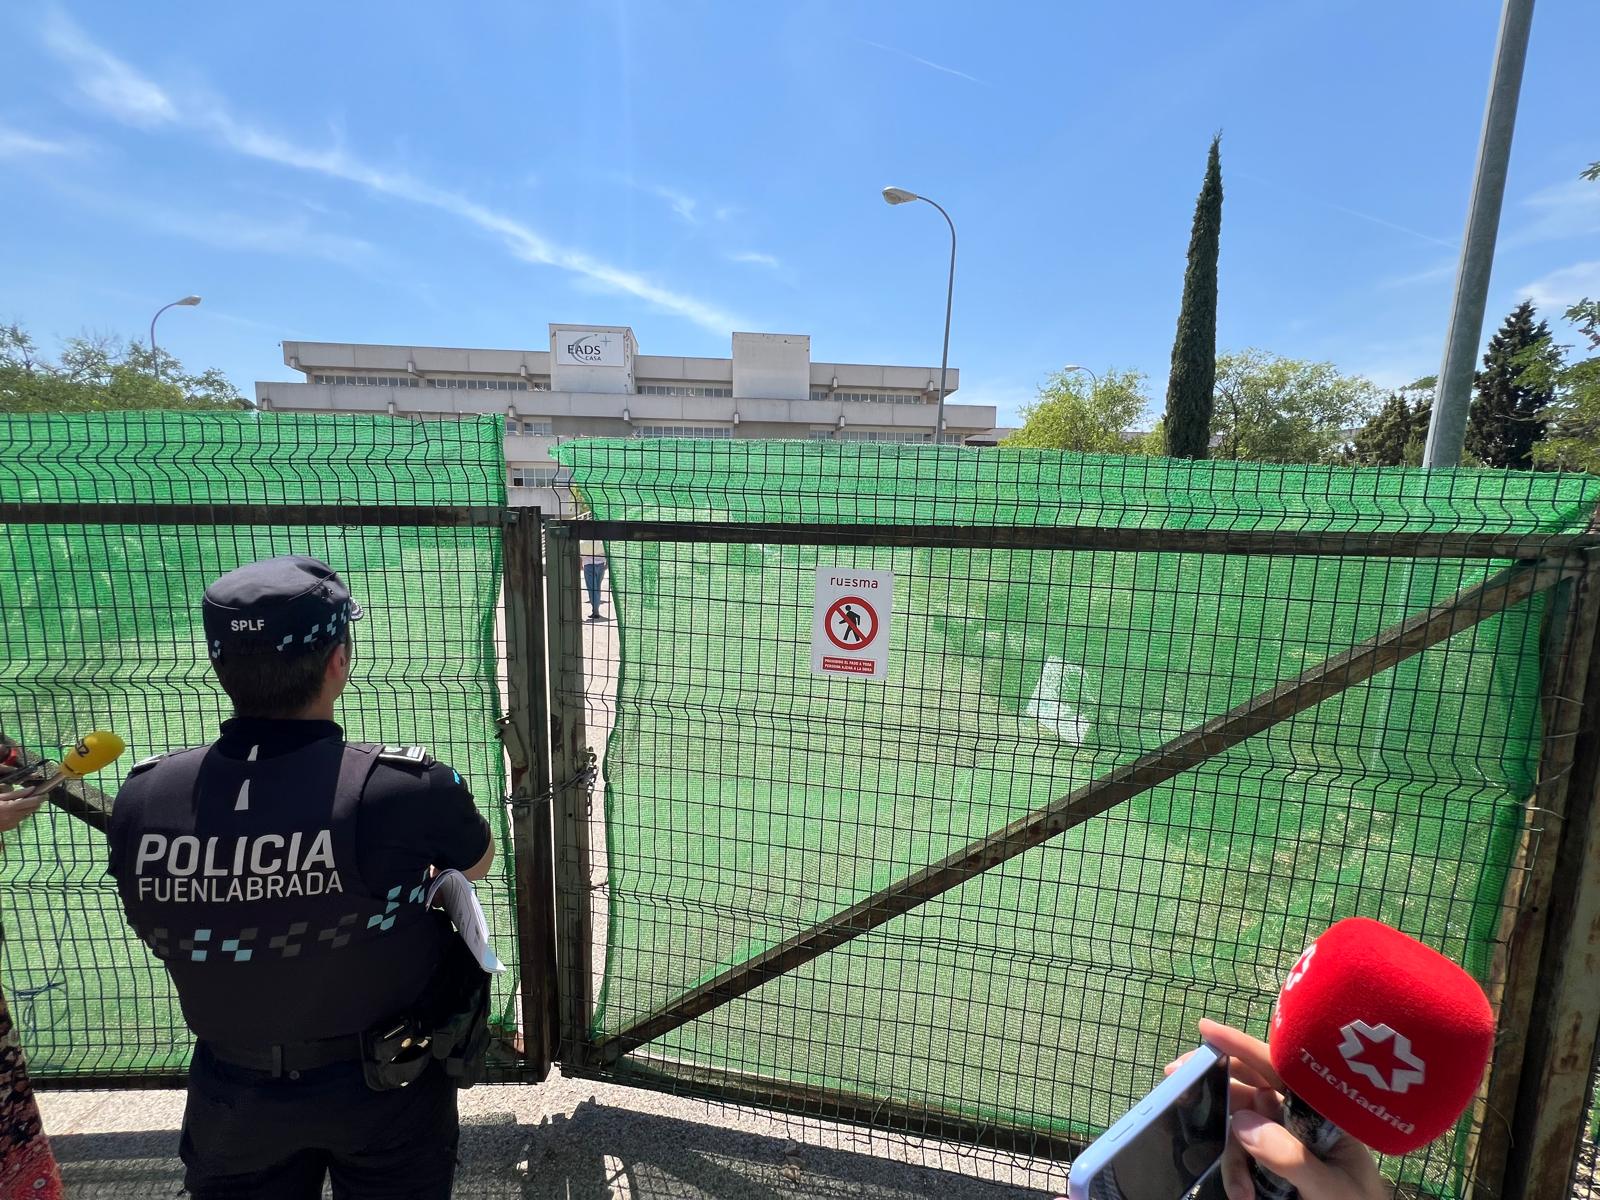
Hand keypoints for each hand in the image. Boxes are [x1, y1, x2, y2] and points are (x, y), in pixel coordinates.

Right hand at [0, 789, 45, 834]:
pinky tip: (16, 809)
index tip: (46, 793)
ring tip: (26, 801)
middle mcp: (14, 817)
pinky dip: (21, 813)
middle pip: (32, 809)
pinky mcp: (11, 827)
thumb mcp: (1, 796)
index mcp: (11, 807)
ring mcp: (13, 823)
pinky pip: (20, 818)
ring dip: (29, 807)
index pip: (32, 802)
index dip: (41, 797)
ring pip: (27, 813)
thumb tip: (32, 789)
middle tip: (40, 796)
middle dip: (37, 802)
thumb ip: (16, 793)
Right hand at [1174, 1019, 1388, 1199]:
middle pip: (1249, 1089)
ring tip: (1241, 1193)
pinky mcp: (1269, 1167)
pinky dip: (1235, 1175)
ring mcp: (1283, 1143)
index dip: (1243, 1046)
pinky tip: (1243, 1196)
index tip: (1206, 1029)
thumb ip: (1291, 1158)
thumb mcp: (1332, 1190)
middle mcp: (1300, 1120)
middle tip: (1176, 1077)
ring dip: (1231, 1158)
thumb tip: (1241, 1123)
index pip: (1281, 1069)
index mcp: (1323, 1113)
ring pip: (1238, 1127)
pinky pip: (1239, 1157)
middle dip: (1215, 1086)